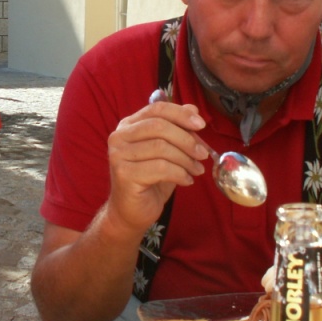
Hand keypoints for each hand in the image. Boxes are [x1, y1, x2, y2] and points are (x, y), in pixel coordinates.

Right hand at [106, 99, 209, 234]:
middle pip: (159, 127)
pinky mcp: (124, 174)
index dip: (181, 114)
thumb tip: (193, 109)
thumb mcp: (167, 151)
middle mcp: (119, 137)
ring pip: (161, 148)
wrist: (131, 211)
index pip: (156, 109)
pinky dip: (180, 174)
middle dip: (187, 139)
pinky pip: (160, 168)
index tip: (201, 125)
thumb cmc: (150, 180)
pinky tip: (187, 180)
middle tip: (203, 154)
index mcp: (128, 126)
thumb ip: (177, 129)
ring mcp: (118, 155)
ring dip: (186, 159)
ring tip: (197, 170)